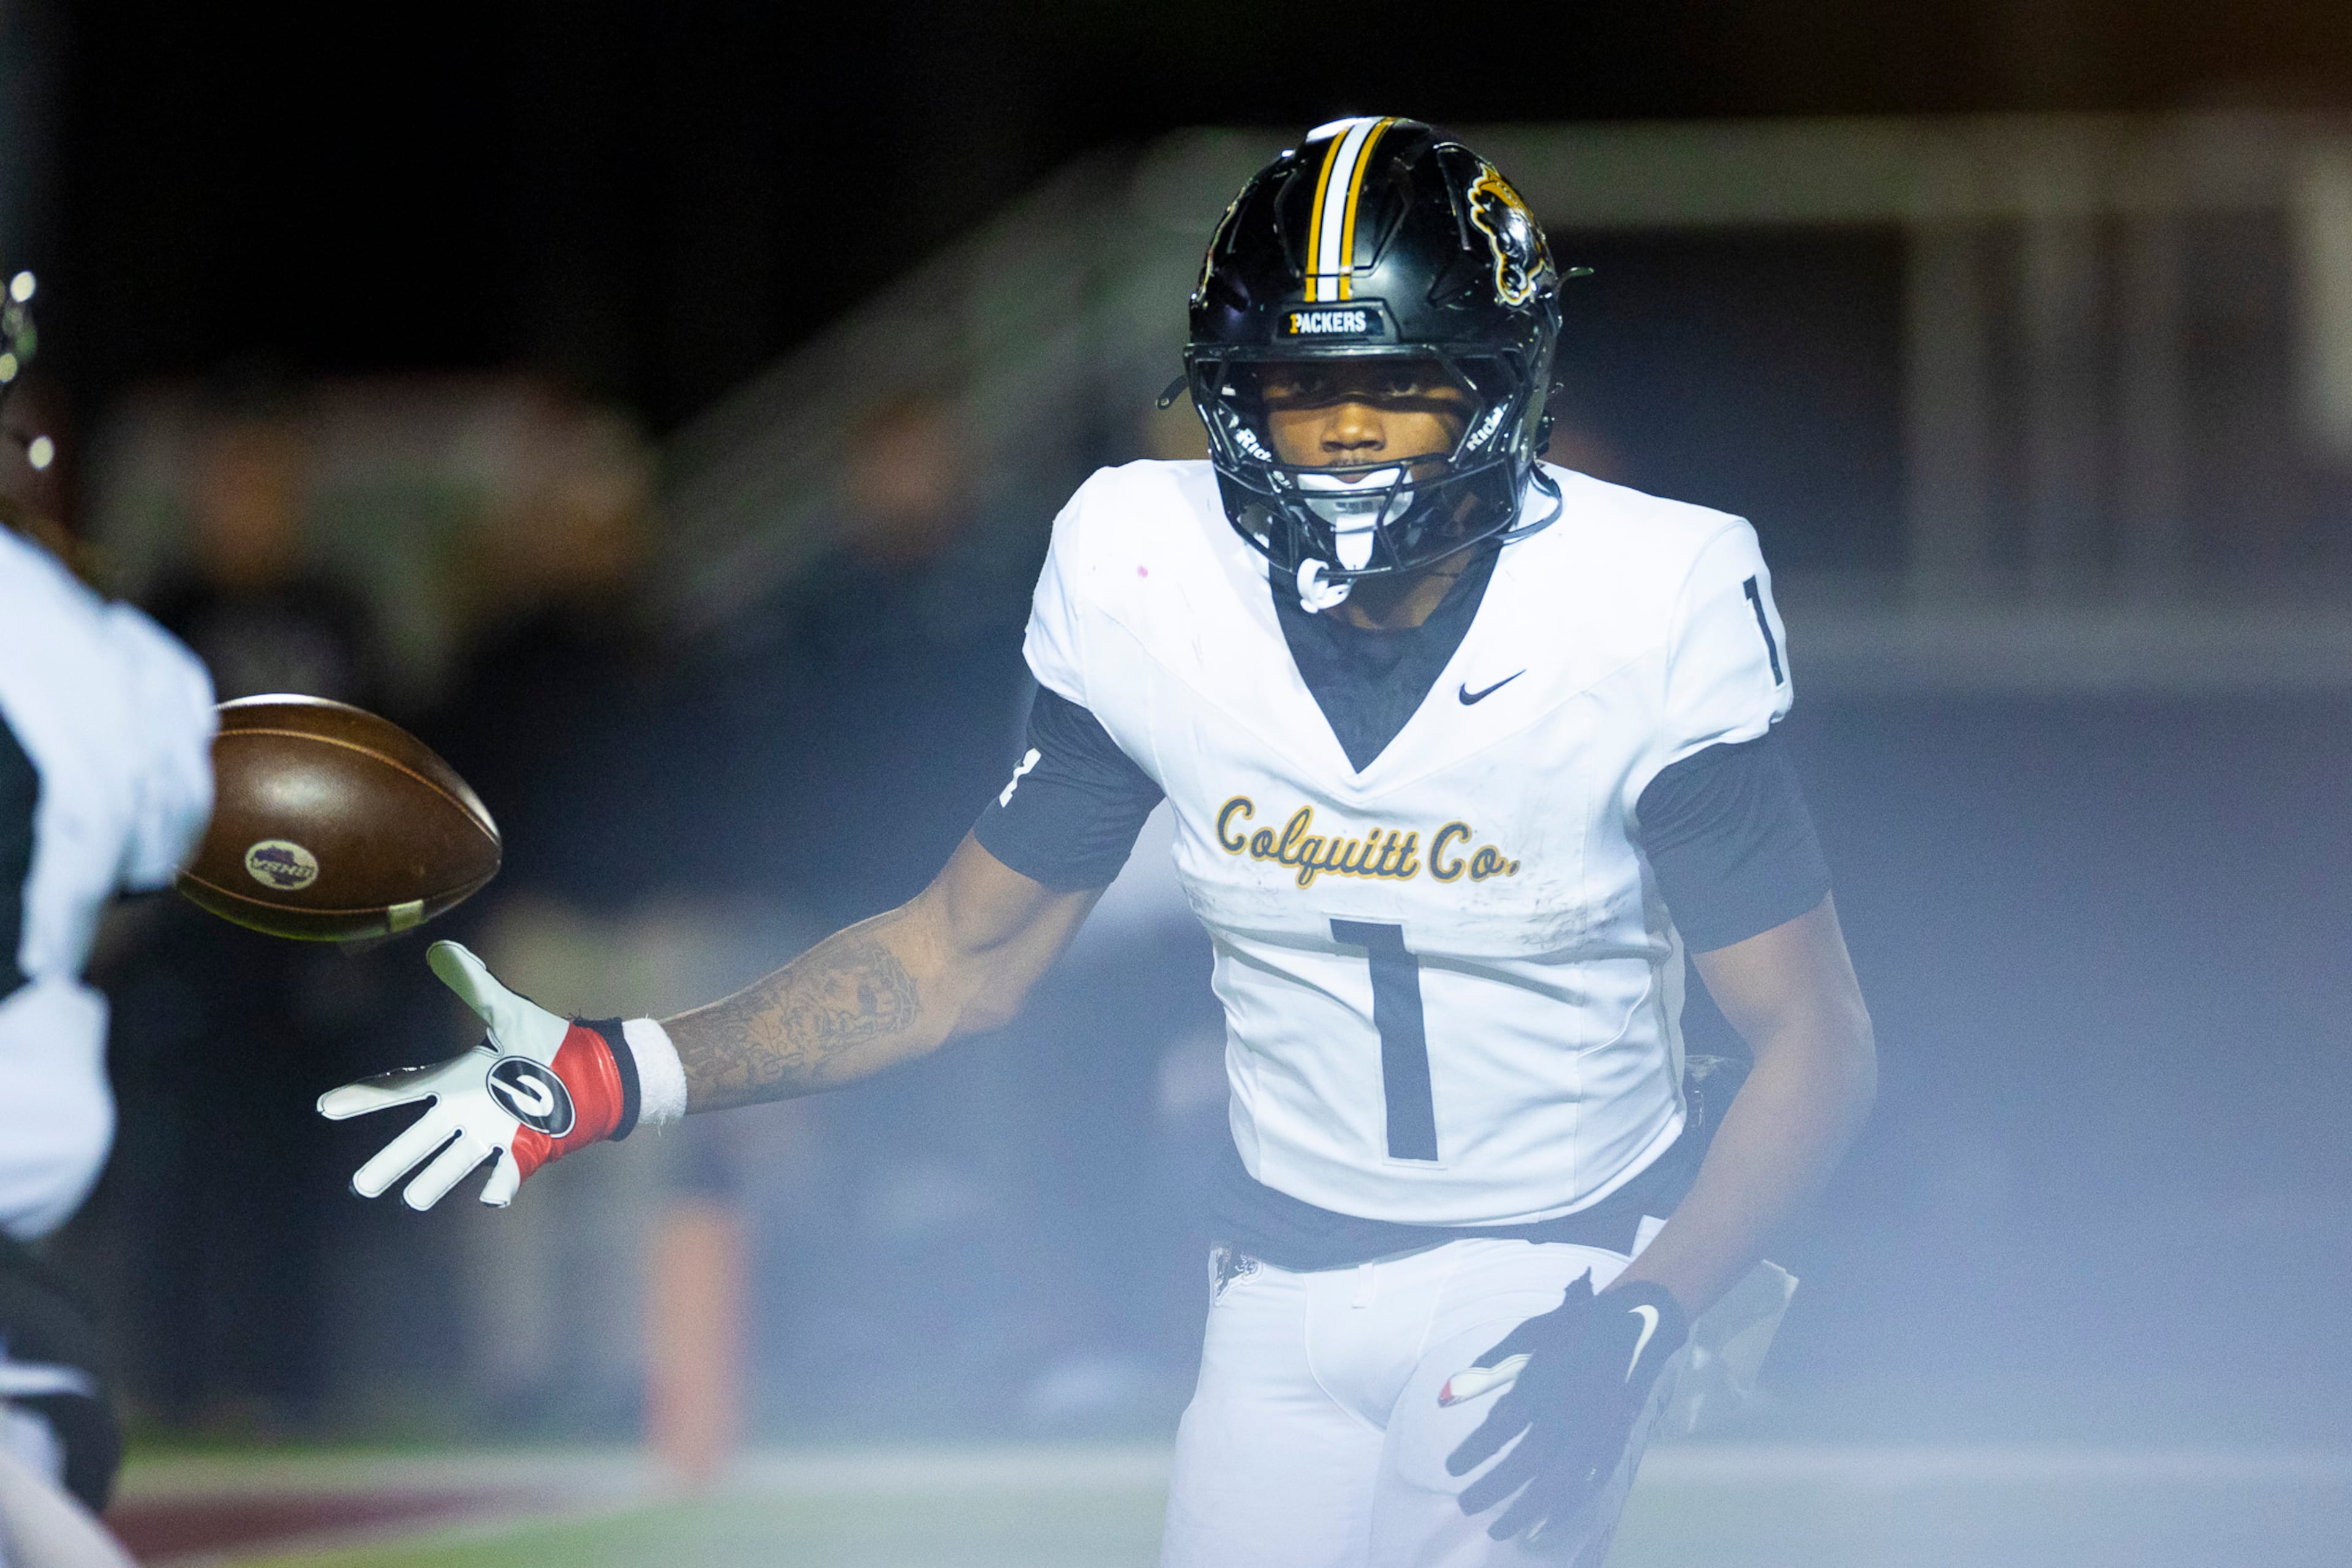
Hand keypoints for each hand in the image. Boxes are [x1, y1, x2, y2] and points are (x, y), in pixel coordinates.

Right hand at [317, 941, 641, 1208]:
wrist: (595, 1070)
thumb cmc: (548, 1042)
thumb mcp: (510, 1011)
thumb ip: (476, 985)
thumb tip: (441, 948)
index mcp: (459, 1079)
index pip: (403, 1089)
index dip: (365, 1098)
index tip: (327, 1107)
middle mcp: (468, 1113)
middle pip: (420, 1140)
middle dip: (392, 1161)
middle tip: (361, 1185)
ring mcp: (495, 1135)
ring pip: (455, 1163)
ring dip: (435, 1181)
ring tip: (410, 1200)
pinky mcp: (526, 1151)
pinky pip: (507, 1174)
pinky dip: (500, 1185)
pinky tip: (491, 1196)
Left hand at [1441, 1273, 1686, 1540]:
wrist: (1634, 1324)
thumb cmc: (1573, 1329)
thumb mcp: (1528, 1334)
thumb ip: (1490, 1365)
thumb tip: (1446, 1396)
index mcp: (1544, 1382)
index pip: (1501, 1428)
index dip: (1474, 1452)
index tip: (1451, 1468)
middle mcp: (1569, 1411)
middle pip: (1527, 1462)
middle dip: (1493, 1489)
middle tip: (1465, 1505)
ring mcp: (1595, 1431)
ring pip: (1559, 1483)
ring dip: (1527, 1510)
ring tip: (1499, 1529)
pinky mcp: (1614, 1441)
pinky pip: (1589, 1485)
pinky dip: (1566, 1509)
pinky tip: (1545, 1524)